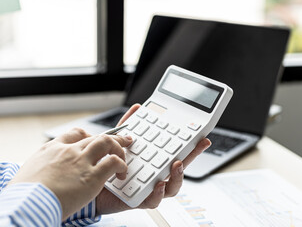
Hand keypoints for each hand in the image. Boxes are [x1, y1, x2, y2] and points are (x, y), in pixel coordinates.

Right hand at [9, 127, 132, 219]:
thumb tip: (43, 176)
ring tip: (124, 156)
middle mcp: (69, 151)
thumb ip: (41, 169)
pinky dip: (121, 165)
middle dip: (113, 138)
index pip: (74, 134)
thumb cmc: (23, 194)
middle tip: (123, 140)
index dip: (88, 135)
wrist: (26, 203)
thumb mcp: (28, 173)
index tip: (94, 140)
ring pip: (107, 142)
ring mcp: (81, 161)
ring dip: (119, 148)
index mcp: (52, 149)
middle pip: (95, 136)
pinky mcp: (92, 176)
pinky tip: (121, 172)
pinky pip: (113, 162)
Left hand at [95, 104, 210, 213]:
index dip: (191, 145)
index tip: (202, 135)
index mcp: (153, 161)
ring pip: (172, 187)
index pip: (176, 152)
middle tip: (200, 143)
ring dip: (178, 176)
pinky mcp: (139, 199)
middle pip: (180, 167)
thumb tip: (137, 108)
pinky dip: (157, 194)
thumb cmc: (108, 164)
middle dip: (192, 155)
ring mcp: (149, 188)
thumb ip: (127, 126)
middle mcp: (155, 174)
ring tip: (177, 165)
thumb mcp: (117, 142)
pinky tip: (158, 184)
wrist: (91, 186)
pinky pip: (153, 200)